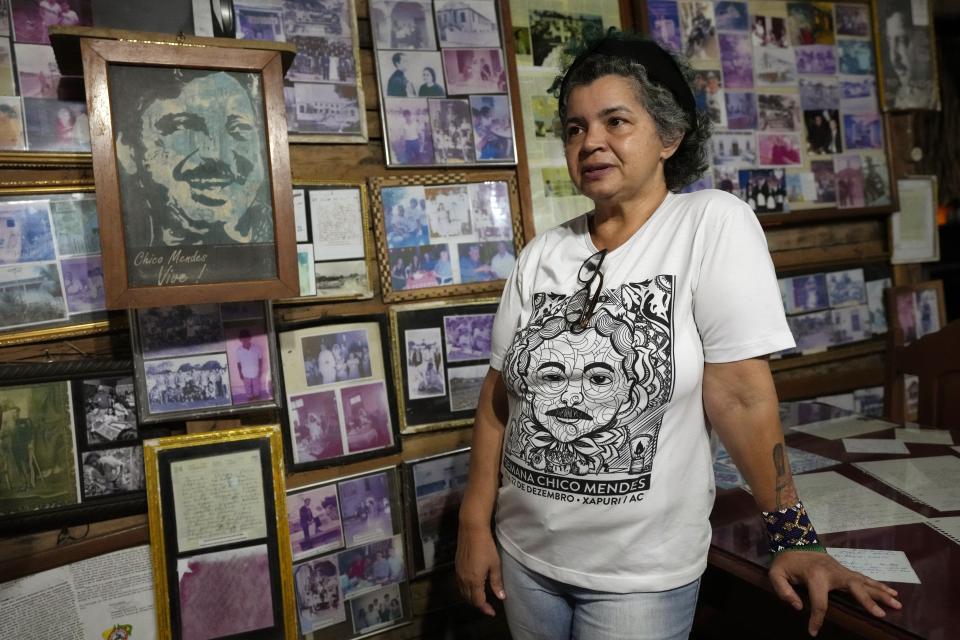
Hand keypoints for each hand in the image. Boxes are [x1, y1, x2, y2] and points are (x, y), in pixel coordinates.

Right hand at [455, 523, 504, 616]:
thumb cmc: (486, 547)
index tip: (492, 612)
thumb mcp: (495, 565)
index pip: (478, 601)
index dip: (485, 609)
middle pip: (469, 599)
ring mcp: (459, 573)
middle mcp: (464, 580)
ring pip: (463, 593)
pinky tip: (473, 587)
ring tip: (482, 598)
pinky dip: (466, 590)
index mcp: (474, 581)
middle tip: (488, 606)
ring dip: (471, 598)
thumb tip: (501, 597)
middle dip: (478, 605)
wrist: (471, 530)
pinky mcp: (457, 567)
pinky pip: (460, 585)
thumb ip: (496, 582)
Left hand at [769, 550, 901, 636]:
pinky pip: (864, 579)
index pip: (819, 602)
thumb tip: (799, 607)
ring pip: (865, 582)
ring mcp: (842, 571)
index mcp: (815, 576)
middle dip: (868, 602)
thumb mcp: (776, 573)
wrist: (795, 541)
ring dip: (881, 593)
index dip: (816, 619)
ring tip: (898, 604)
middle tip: (881, 615)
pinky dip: (879, 586)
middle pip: (854, 588)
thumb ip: (783, 590)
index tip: (813, 632)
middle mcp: (833, 572)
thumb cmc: (787, 561)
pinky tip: (892, 593)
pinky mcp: (845, 571)